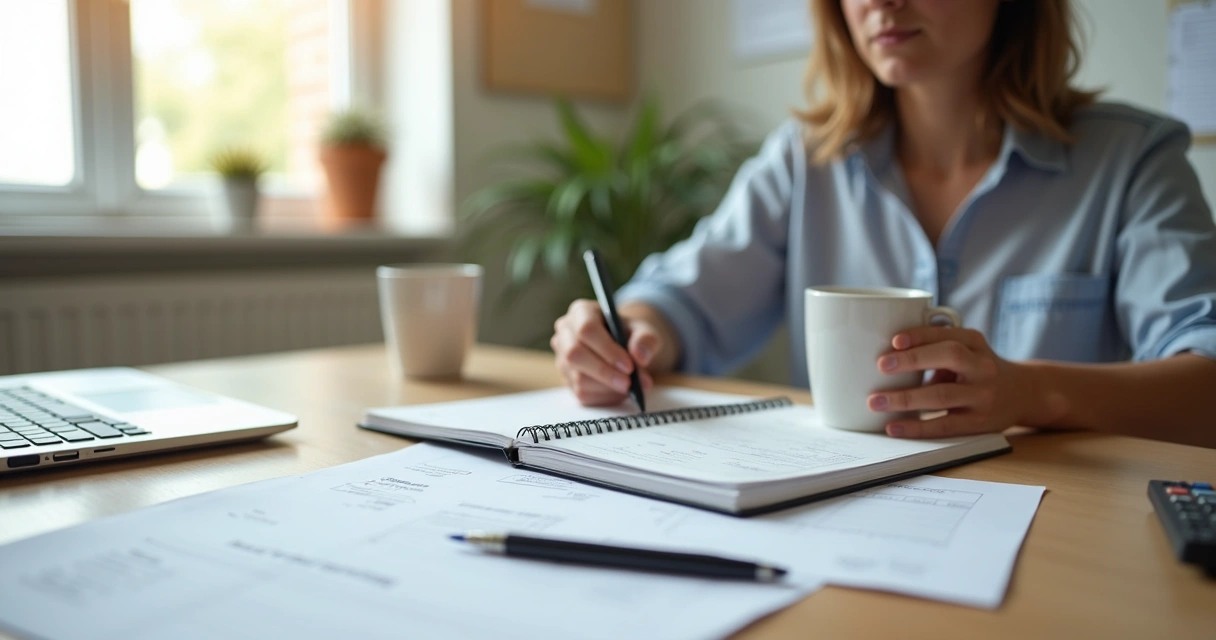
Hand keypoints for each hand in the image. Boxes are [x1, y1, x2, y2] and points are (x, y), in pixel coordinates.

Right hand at [552, 300, 658, 405]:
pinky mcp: (567, 380)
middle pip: (575, 355)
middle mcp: (565, 333)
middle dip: (605, 373)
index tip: (629, 366)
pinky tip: (620, 391)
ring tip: (632, 387)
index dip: (607, 350)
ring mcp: (562, 358)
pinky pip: (583, 394)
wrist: (624, 348)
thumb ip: (646, 339)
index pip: (586, 329)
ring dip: (608, 387)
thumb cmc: (630, 334)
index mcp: (581, 312)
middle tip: (629, 383)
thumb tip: (640, 357)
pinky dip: (605, 397)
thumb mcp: (644, 330)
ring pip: (578, 378)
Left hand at [865, 327, 1050, 437]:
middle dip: (913, 360)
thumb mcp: (967, 348)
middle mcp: (983, 366)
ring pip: (943, 395)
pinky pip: (945, 425)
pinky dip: (917, 427)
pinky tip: (894, 426)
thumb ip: (936, 346)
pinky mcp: (980, 423)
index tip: (894, 340)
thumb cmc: (977, 367)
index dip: (920, 335)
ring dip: (906, 399)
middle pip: (950, 357)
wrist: (1024, 393)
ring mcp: (983, 396)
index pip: (947, 334)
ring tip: (876, 401)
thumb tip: (884, 352)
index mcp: (975, 342)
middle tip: (881, 365)